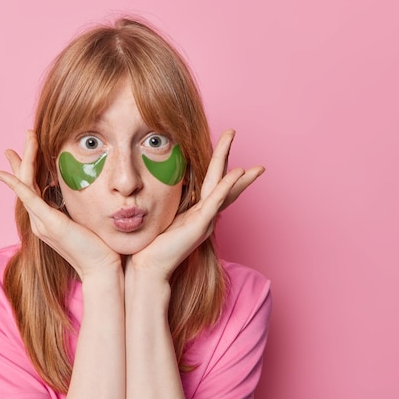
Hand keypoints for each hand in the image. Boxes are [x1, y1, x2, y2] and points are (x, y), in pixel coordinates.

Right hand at [0, 130, 121, 278]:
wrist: (102, 269)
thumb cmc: (100, 246)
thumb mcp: (88, 219)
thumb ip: (80, 205)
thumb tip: (86, 189)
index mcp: (48, 218)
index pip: (34, 186)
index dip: (30, 166)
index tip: (29, 147)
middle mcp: (40, 220)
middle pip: (27, 181)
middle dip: (25, 156)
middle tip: (27, 134)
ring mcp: (42, 223)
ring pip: (27, 184)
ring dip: (25, 159)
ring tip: (28, 137)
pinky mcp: (49, 224)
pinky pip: (28, 199)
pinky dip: (16, 185)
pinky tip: (5, 175)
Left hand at [128, 129, 263, 279]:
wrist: (147, 266)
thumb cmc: (150, 243)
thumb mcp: (160, 214)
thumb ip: (165, 199)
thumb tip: (155, 179)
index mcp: (196, 211)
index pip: (211, 181)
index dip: (217, 162)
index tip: (221, 143)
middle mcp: (205, 215)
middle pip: (220, 179)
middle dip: (227, 154)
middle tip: (233, 132)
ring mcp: (205, 220)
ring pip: (223, 188)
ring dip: (237, 170)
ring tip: (251, 156)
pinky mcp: (200, 225)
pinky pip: (216, 201)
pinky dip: (228, 185)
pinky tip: (238, 172)